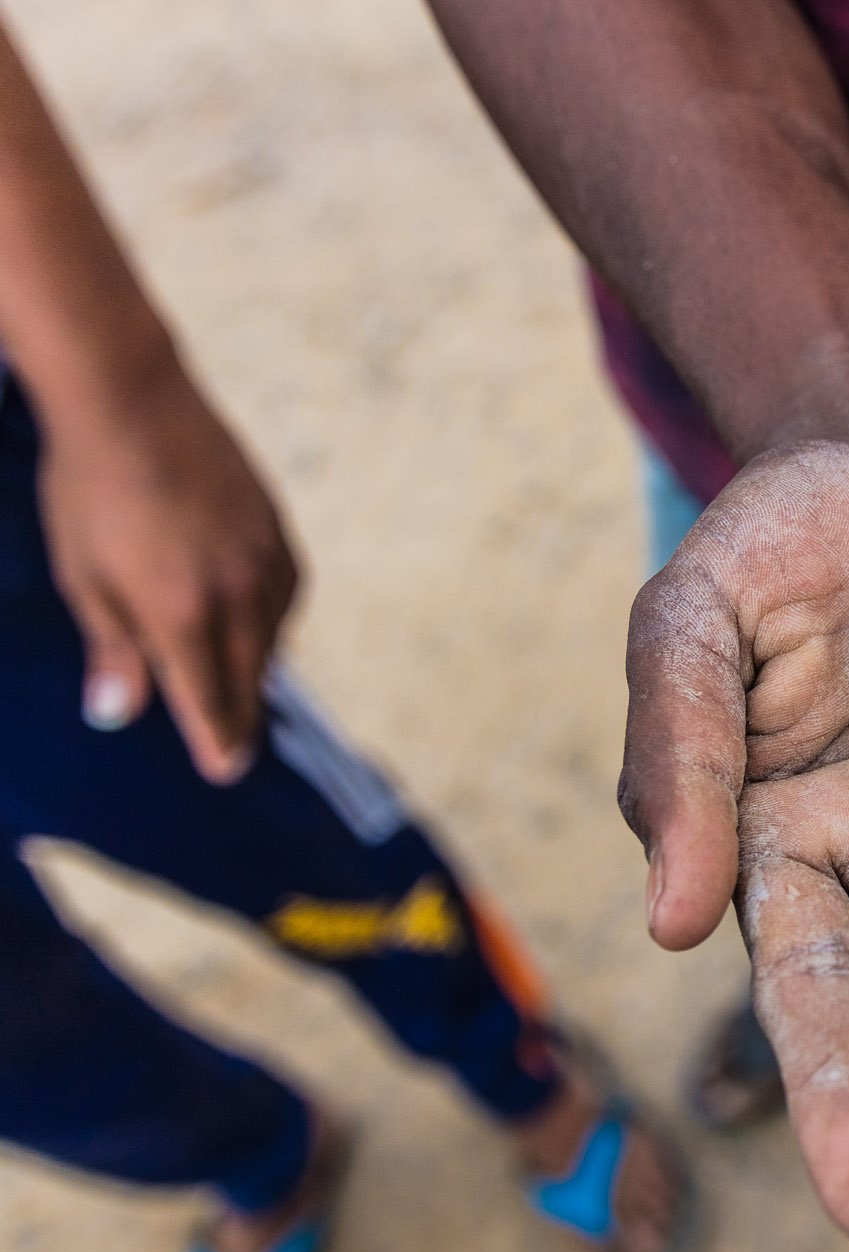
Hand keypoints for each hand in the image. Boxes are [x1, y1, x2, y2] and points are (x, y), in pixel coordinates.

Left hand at [36, 364, 296, 783]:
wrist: (132, 400)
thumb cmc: (88, 489)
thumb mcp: (81, 576)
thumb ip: (111, 649)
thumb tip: (115, 716)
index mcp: (181, 613)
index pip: (209, 699)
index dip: (217, 740)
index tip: (223, 771)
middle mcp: (236, 594)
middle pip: (248, 676)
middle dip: (239, 715)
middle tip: (235, 747)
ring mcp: (264, 560)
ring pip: (271, 638)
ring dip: (253, 666)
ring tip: (240, 687)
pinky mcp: (277, 531)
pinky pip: (284, 597)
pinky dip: (269, 621)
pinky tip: (251, 622)